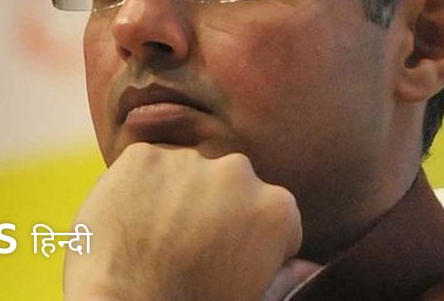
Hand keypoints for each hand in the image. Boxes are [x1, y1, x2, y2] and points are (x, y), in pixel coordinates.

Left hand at [64, 143, 302, 300]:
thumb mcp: (251, 300)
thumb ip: (284, 278)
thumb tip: (310, 267)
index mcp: (276, 209)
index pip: (272, 216)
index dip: (250, 242)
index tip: (227, 263)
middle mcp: (238, 172)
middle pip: (231, 187)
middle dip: (217, 210)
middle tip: (189, 251)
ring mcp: (188, 159)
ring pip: (188, 173)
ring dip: (179, 195)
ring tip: (157, 239)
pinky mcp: (141, 155)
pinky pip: (147, 167)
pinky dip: (141, 188)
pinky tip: (133, 224)